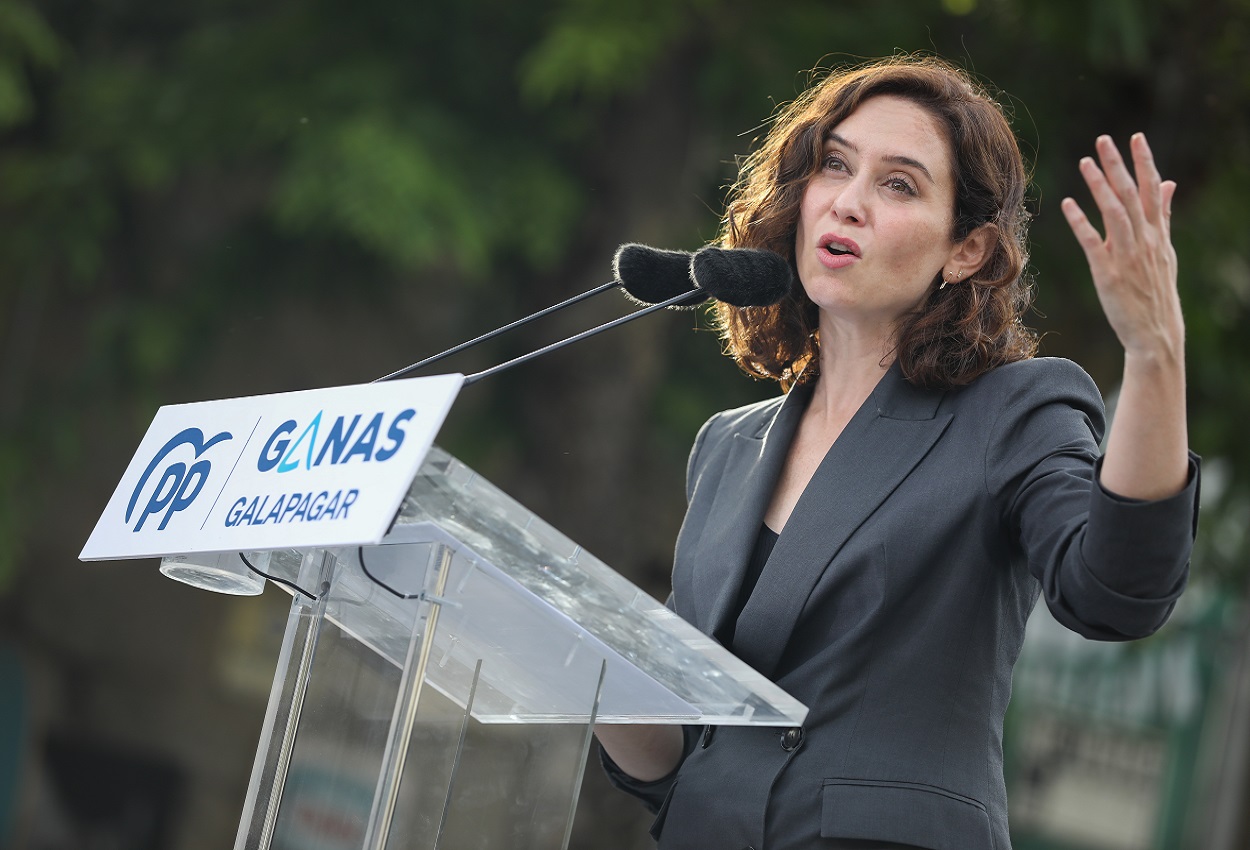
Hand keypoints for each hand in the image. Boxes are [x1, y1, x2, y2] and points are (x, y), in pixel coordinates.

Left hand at [1061, 133, 1182, 359]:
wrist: (1156, 332)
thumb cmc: (1157, 290)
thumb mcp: (1166, 250)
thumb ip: (1163, 216)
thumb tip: (1170, 184)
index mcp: (1157, 233)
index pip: (1153, 190)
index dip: (1144, 162)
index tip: (1135, 137)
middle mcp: (1145, 240)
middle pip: (1132, 195)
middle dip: (1118, 166)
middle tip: (1104, 140)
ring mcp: (1127, 256)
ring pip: (1114, 213)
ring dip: (1099, 186)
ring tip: (1084, 162)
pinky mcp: (1108, 274)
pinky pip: (1093, 243)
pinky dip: (1081, 222)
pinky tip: (1068, 204)